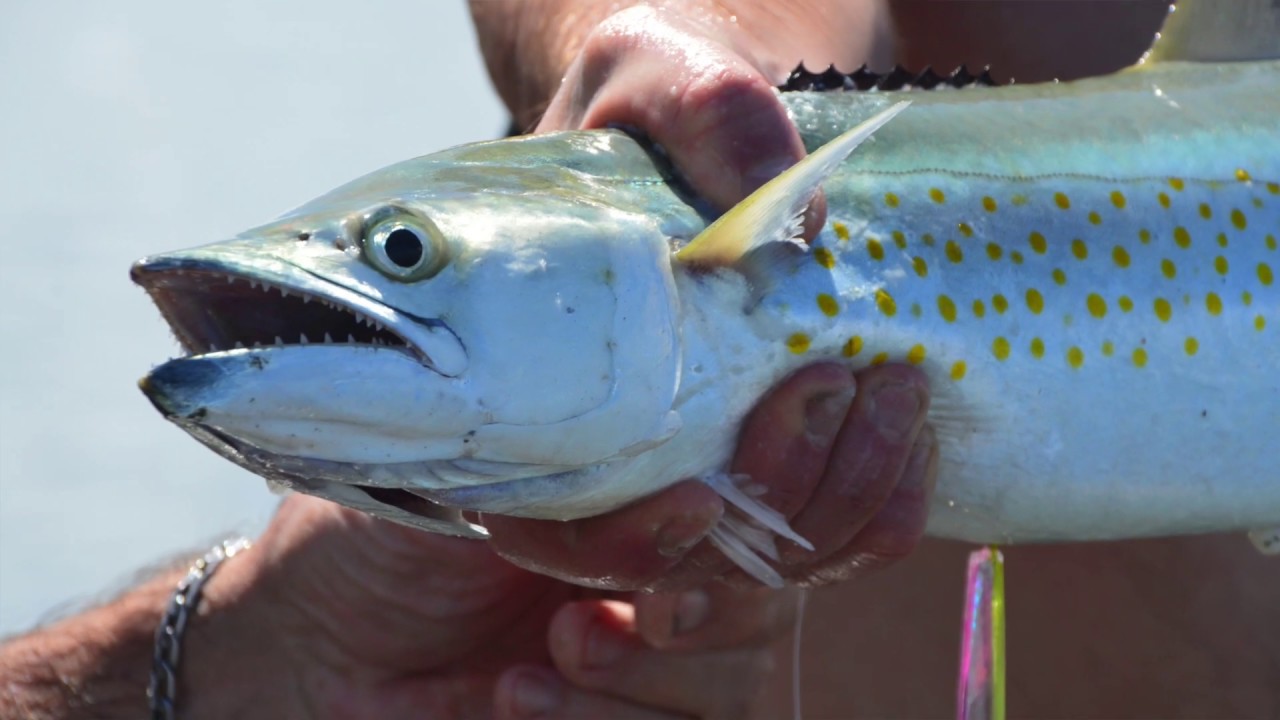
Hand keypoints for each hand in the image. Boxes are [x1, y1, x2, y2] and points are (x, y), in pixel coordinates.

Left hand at [185, 495, 798, 718]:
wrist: (300, 644)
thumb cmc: (386, 530)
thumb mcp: (491, 474)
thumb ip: (603, 476)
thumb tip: (704, 499)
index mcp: (658, 470)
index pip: (795, 467)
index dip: (843, 457)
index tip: (838, 424)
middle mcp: (677, 559)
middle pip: (792, 577)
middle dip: (733, 588)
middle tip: (661, 595)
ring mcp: (659, 651)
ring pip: (744, 669)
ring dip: (661, 666)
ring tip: (561, 643)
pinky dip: (614, 719)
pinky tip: (522, 695)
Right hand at [479, 5, 936, 589]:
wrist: (697, 118)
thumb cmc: (647, 100)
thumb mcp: (655, 71)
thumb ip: (705, 119)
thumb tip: (798, 223)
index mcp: (541, 397)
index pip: (563, 526)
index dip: (628, 542)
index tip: (698, 499)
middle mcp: (620, 456)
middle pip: (692, 554)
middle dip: (776, 486)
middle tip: (833, 378)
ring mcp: (706, 464)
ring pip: (780, 553)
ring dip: (847, 494)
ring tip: (897, 389)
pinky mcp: (782, 455)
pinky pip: (845, 531)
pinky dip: (887, 502)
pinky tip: (914, 434)